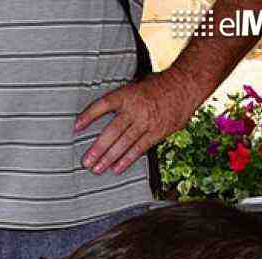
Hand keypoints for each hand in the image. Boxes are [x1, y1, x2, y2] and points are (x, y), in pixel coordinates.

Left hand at [75, 69, 201, 174]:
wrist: (185, 85)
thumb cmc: (156, 86)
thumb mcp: (135, 85)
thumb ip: (119, 100)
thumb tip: (96, 113)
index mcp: (127, 94)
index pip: (103, 105)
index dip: (89, 115)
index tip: (75, 127)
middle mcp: (136, 108)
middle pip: (112, 131)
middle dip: (98, 148)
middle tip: (85, 162)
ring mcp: (147, 121)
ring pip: (125, 143)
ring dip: (109, 158)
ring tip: (96, 169)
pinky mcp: (158, 131)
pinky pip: (140, 148)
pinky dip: (127, 159)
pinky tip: (116, 168)